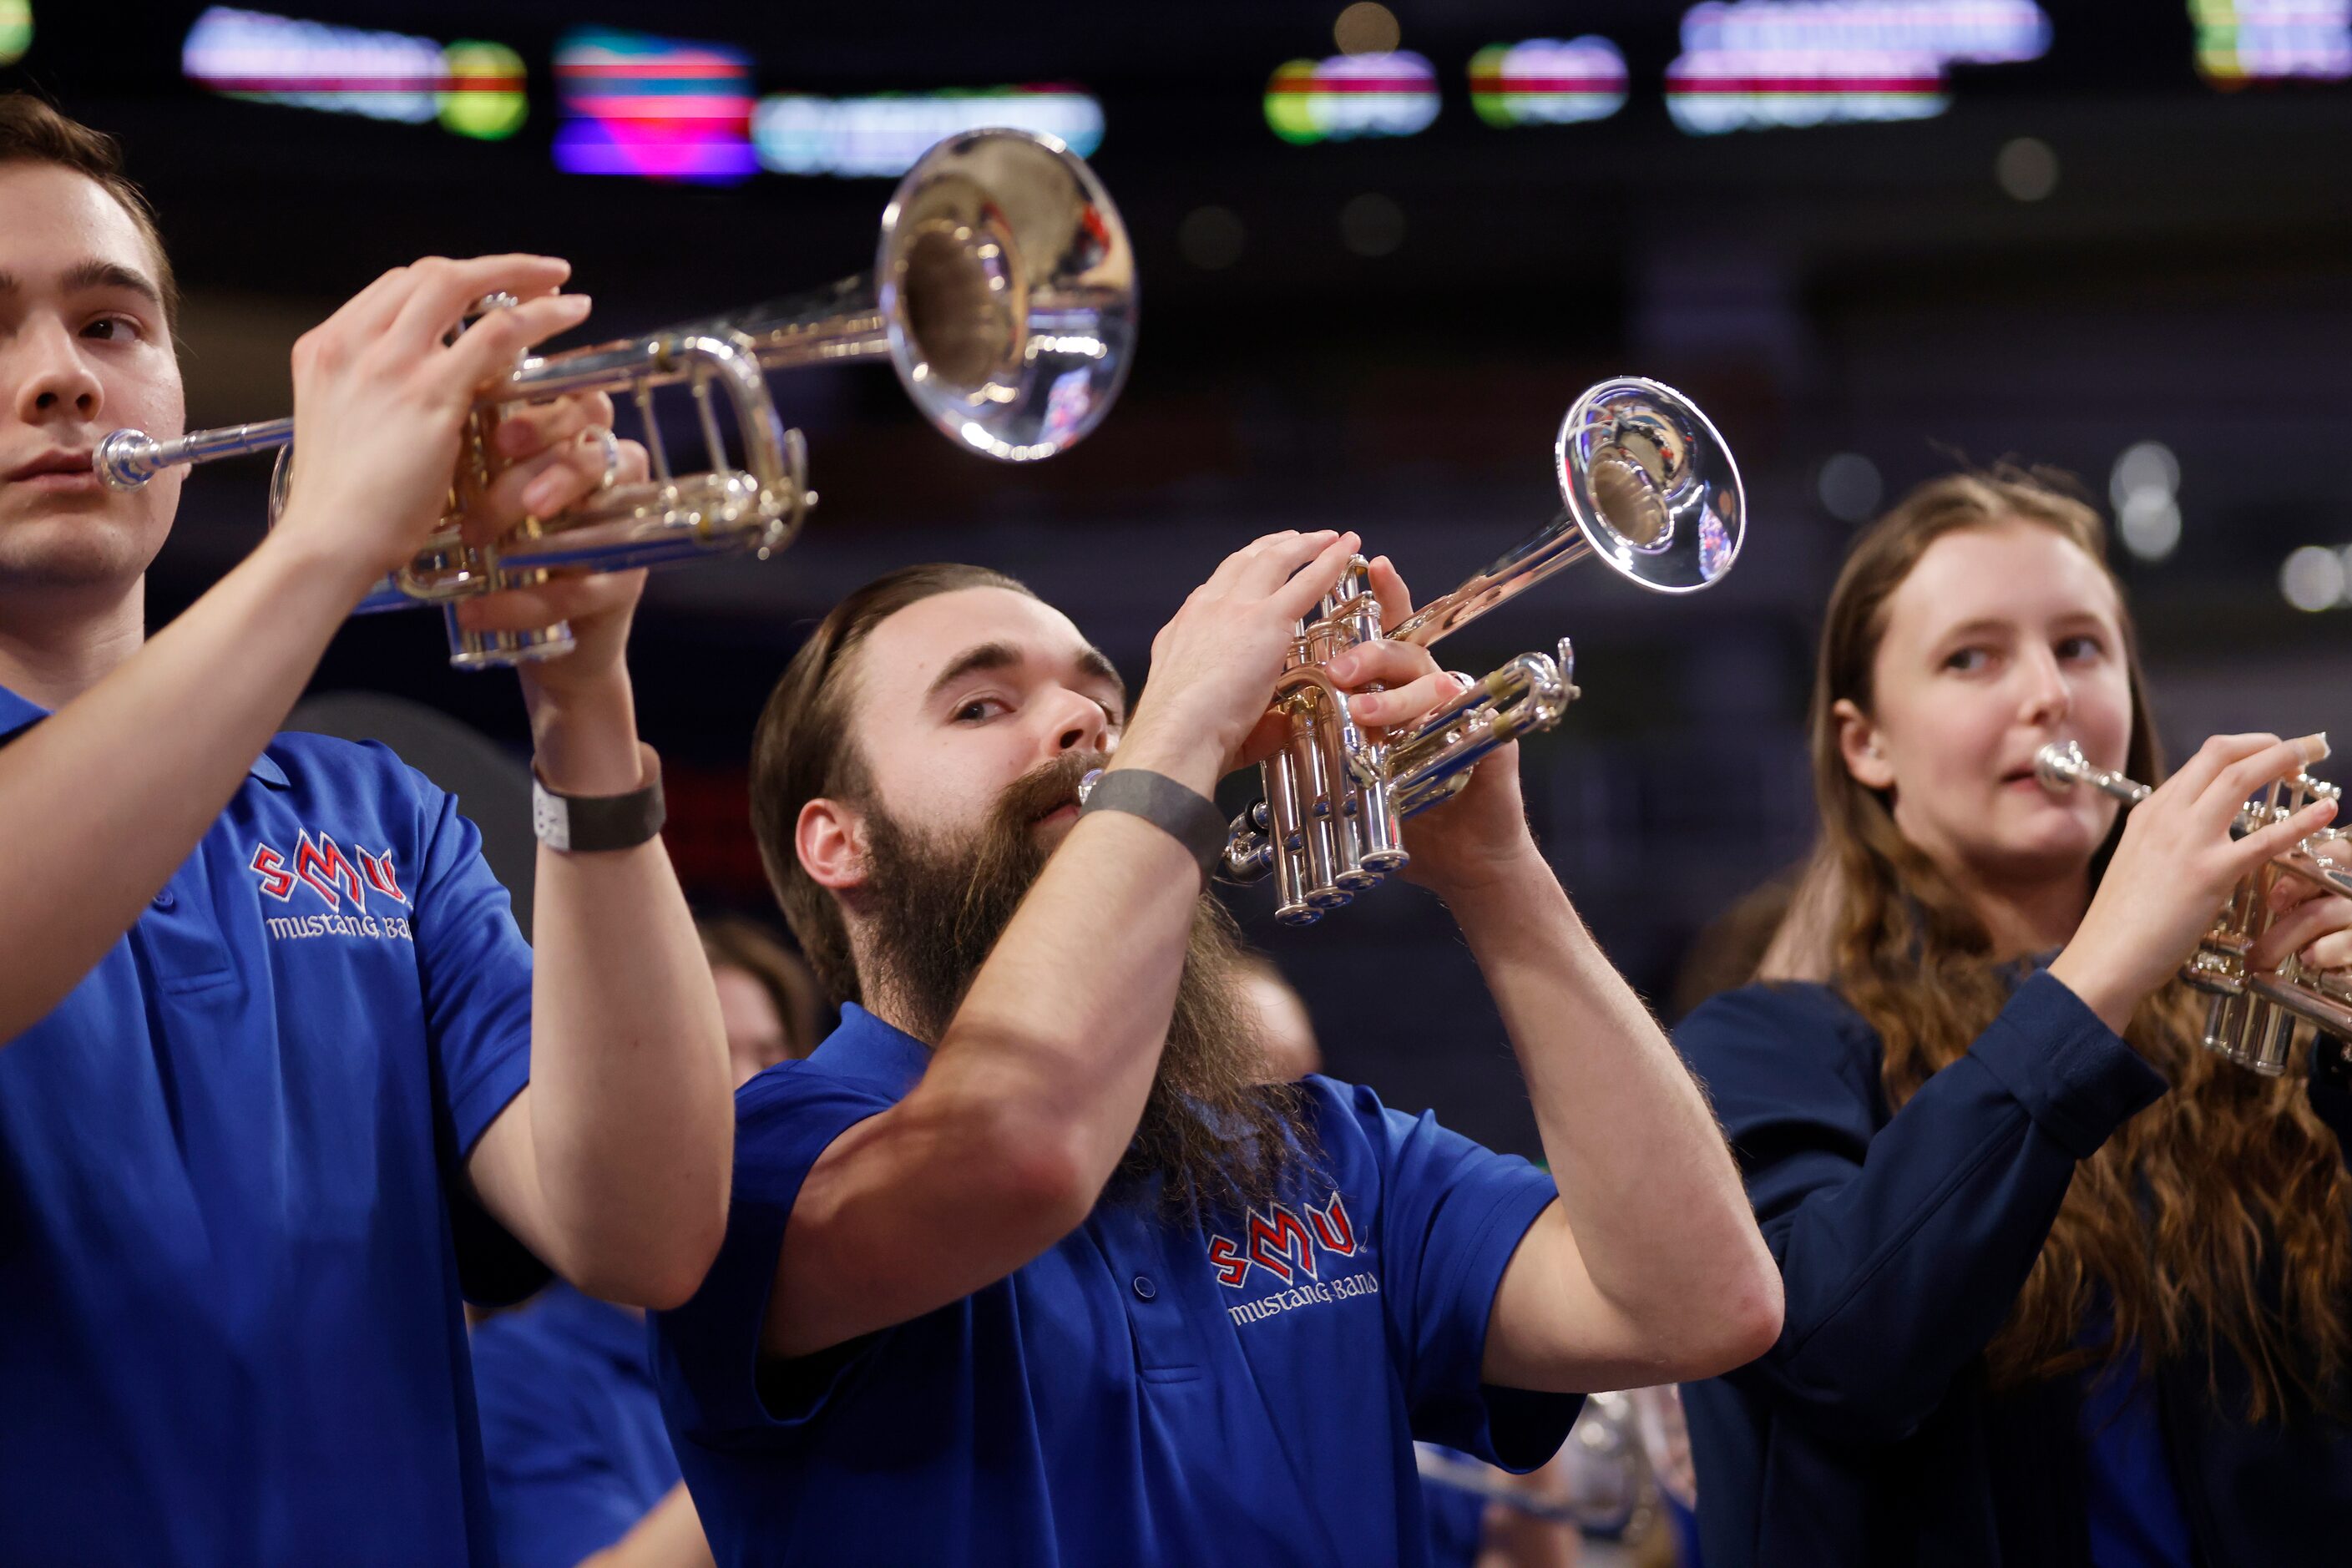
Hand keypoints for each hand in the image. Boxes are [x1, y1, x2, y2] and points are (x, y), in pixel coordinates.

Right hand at [271, 255, 591, 591]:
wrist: (328, 542)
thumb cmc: (342, 507)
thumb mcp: (343, 429)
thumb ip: (373, 396)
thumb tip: (413, 390)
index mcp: (324, 348)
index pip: (393, 288)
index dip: (448, 281)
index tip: (485, 289)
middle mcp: (352, 343)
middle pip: (427, 274)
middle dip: (488, 267)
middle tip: (536, 273)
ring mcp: (390, 364)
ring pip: (461, 286)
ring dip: (518, 275)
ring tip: (559, 281)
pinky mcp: (430, 395)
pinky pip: (497, 333)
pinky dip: (539, 316)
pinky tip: (568, 314)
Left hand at [449, 392, 653, 709]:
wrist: (541, 628)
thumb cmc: (507, 541)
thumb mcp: (488, 490)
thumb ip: (476, 455)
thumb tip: (431, 423)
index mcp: (582, 442)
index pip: (586, 406)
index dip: (550, 416)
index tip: (502, 439)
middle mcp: (614, 483)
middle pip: (598, 457)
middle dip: (553, 470)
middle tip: (510, 491)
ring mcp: (624, 535)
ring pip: (596, 524)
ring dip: (538, 538)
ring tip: (477, 543)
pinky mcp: (624, 587)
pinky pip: (578, 591)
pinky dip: (522, 603)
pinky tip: (476, 610)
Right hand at [1117, 530, 1358, 794]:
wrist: (1177, 736)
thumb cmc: (1188, 741)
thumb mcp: (1206, 710)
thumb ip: (1247, 710)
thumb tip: (1280, 722)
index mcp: (1187, 628)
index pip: (1217, 589)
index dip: (1243, 574)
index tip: (1259, 570)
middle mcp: (1206, 607)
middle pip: (1243, 561)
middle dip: (1273, 546)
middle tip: (1298, 540)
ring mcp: (1235, 608)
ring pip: (1273, 558)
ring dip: (1304, 544)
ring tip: (1328, 538)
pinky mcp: (1265, 620)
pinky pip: (1307, 581)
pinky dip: (1329, 561)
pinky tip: (1347, 549)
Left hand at [1329, 555, 1537, 898]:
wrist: (1461, 861)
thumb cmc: (1407, 812)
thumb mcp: (1354, 768)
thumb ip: (1329, 735)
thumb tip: (1273, 716)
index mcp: (1396, 689)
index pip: (1386, 634)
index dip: (1382, 599)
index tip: (1369, 565)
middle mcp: (1430, 692)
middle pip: (1403, 652)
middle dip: (1369, 655)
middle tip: (1336, 671)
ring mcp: (1461, 714)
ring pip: (1430, 685)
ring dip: (1394, 700)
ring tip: (1363, 716)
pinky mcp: (1489, 740)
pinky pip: (1468, 720)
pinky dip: (1447, 723)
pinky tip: (1434, 726)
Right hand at [2052, 731, 2335, 1032]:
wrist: (2106, 956)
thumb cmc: (2120, 923)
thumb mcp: (2137, 864)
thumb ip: (2166, 843)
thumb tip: (2193, 842)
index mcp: (2149, 813)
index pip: (2201, 761)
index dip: (2243, 749)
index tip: (2270, 754)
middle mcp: (2166, 817)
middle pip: (2221, 754)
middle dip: (2269, 741)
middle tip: (2304, 746)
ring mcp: (2187, 842)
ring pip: (2240, 778)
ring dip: (2285, 757)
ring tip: (2315, 755)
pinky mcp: (2209, 873)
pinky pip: (2265, 839)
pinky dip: (2301, 820)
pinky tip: (2326, 811)